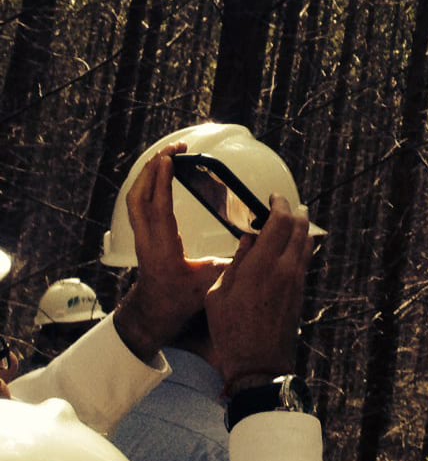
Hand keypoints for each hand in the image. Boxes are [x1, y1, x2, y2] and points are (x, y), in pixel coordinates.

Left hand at [112, 144, 227, 361]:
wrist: (155, 312)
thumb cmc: (180, 300)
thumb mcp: (210, 283)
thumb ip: (234, 263)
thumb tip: (259, 244)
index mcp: (162, 249)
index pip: (158, 210)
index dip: (161, 183)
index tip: (169, 160)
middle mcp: (147, 240)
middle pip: (139, 196)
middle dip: (152, 168)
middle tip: (174, 149)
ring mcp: (142, 236)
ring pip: (135, 198)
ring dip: (148, 174)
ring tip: (168, 155)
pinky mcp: (143, 234)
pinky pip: (139, 203)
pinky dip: (147, 184)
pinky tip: (160, 174)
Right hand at [206, 195, 310, 393]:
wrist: (259, 363)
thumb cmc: (231, 332)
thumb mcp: (218, 295)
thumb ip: (235, 262)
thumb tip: (248, 239)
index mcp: (260, 267)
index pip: (280, 222)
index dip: (279, 204)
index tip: (274, 197)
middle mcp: (285, 269)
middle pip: (300, 227)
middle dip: (295, 211)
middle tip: (285, 204)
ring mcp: (297, 280)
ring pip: (307, 242)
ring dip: (301, 227)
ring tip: (291, 220)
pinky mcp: (302, 291)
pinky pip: (306, 258)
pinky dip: (301, 244)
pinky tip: (292, 245)